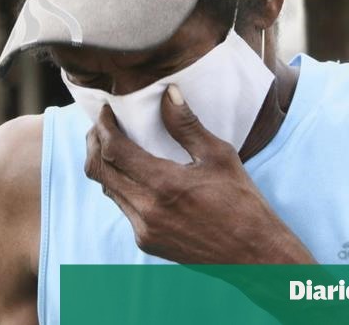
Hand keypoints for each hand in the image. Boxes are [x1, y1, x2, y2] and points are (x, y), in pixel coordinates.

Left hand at [84, 84, 314, 264]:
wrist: (254, 256)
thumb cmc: (243, 203)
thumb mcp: (219, 156)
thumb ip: (187, 125)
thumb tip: (168, 92)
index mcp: (164, 185)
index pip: (113, 150)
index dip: (103, 127)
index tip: (106, 111)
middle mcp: (147, 210)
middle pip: (99, 171)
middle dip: (94, 143)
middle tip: (101, 125)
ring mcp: (144, 230)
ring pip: (108, 190)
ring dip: (105, 165)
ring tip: (115, 144)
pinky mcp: (147, 242)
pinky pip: (123, 208)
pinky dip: (121, 186)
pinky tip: (135, 174)